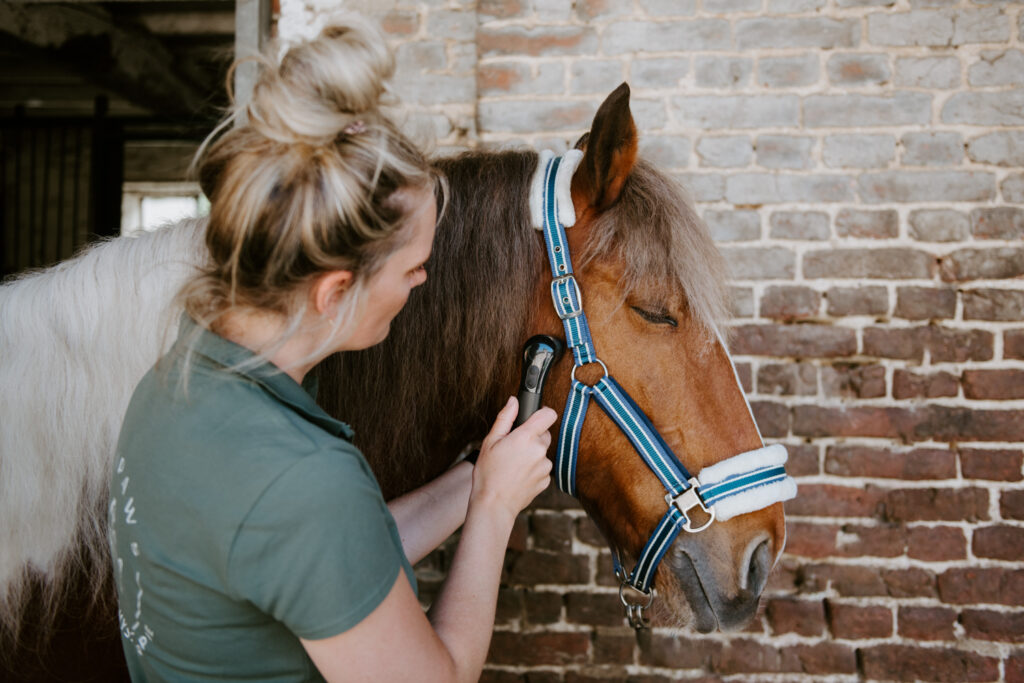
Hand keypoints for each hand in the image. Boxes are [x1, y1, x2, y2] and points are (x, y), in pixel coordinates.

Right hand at [470, 397, 555, 521]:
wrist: (494, 505)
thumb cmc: (488, 474)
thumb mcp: (490, 442)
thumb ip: (505, 418)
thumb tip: (513, 401)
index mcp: (526, 437)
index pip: (548, 415)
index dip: (543, 413)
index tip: (535, 417)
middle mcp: (540, 450)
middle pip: (544, 434)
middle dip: (532, 438)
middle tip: (513, 448)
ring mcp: (545, 467)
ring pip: (542, 453)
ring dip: (532, 455)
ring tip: (513, 466)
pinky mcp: (546, 480)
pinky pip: (542, 468)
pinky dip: (533, 469)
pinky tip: (518, 476)